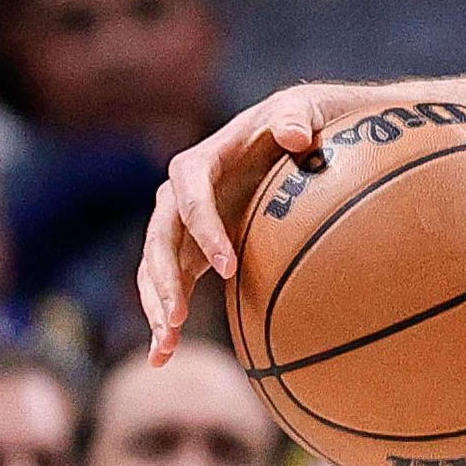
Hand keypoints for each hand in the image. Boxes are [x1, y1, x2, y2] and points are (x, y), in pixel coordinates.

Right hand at [137, 86, 368, 359]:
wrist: (306, 137)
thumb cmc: (308, 120)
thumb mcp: (307, 109)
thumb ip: (298, 118)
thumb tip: (296, 136)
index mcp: (206, 159)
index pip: (191, 192)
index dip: (204, 228)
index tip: (228, 267)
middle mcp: (183, 192)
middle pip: (160, 235)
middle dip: (163, 277)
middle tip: (178, 318)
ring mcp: (185, 223)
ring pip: (156, 266)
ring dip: (156, 305)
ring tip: (165, 346)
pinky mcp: (193, 249)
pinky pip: (171, 283)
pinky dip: (164, 317)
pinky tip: (163, 356)